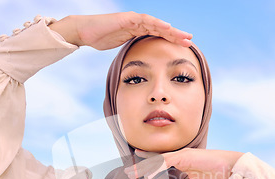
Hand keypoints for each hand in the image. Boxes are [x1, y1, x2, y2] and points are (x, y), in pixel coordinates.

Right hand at [49, 12, 192, 48]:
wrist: (85, 31)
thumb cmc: (100, 38)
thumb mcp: (120, 47)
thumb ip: (131, 50)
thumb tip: (139, 64)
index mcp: (138, 31)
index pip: (158, 35)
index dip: (172, 40)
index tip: (184, 46)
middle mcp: (138, 24)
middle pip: (161, 29)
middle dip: (176, 35)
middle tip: (190, 40)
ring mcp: (133, 20)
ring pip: (156, 24)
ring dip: (171, 30)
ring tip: (183, 35)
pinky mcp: (127, 19)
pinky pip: (144, 21)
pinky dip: (156, 24)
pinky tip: (167, 28)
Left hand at [125, 149, 244, 178]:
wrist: (230, 168)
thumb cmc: (215, 175)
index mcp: (181, 161)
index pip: (161, 162)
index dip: (147, 164)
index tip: (135, 169)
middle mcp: (179, 156)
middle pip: (155, 159)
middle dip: (140, 165)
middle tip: (126, 172)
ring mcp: (181, 155)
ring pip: (157, 159)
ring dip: (143, 167)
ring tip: (131, 173)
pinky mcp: (184, 156)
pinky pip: (166, 161)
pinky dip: (156, 167)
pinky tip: (147, 174)